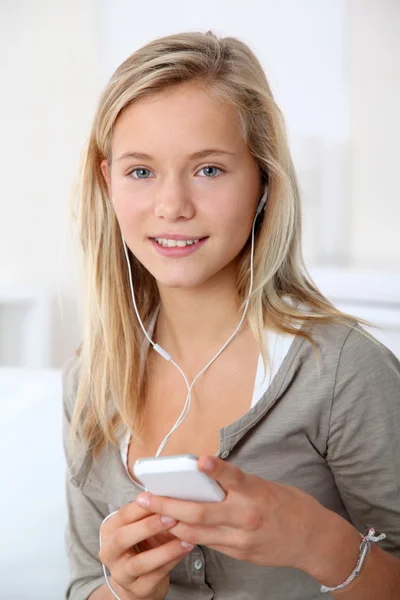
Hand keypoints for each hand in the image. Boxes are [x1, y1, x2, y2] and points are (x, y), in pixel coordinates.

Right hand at [98, 501, 194, 598]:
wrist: (138, 580)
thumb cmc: (142, 545)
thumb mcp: (141, 526)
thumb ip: (150, 512)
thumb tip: (171, 494)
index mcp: (109, 530)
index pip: (124, 515)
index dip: (144, 507)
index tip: (164, 498)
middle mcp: (109, 552)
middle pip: (123, 538)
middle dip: (148, 526)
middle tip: (173, 517)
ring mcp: (121, 574)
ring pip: (140, 563)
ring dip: (165, 550)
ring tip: (187, 539)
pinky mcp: (137, 590)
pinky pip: (156, 576)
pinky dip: (172, 562)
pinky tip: (186, 551)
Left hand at [135, 455, 330, 571]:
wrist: (313, 540)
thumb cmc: (291, 506)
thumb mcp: (266, 486)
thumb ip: (237, 483)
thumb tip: (207, 476)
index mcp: (256, 493)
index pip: (233, 476)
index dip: (215, 468)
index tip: (199, 460)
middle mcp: (247, 516)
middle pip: (201, 511)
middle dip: (169, 505)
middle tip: (146, 497)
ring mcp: (241, 538)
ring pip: (197, 531)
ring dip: (171, 522)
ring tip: (151, 513)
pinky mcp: (239, 553)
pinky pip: (208, 542)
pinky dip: (188, 534)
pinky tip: (173, 527)